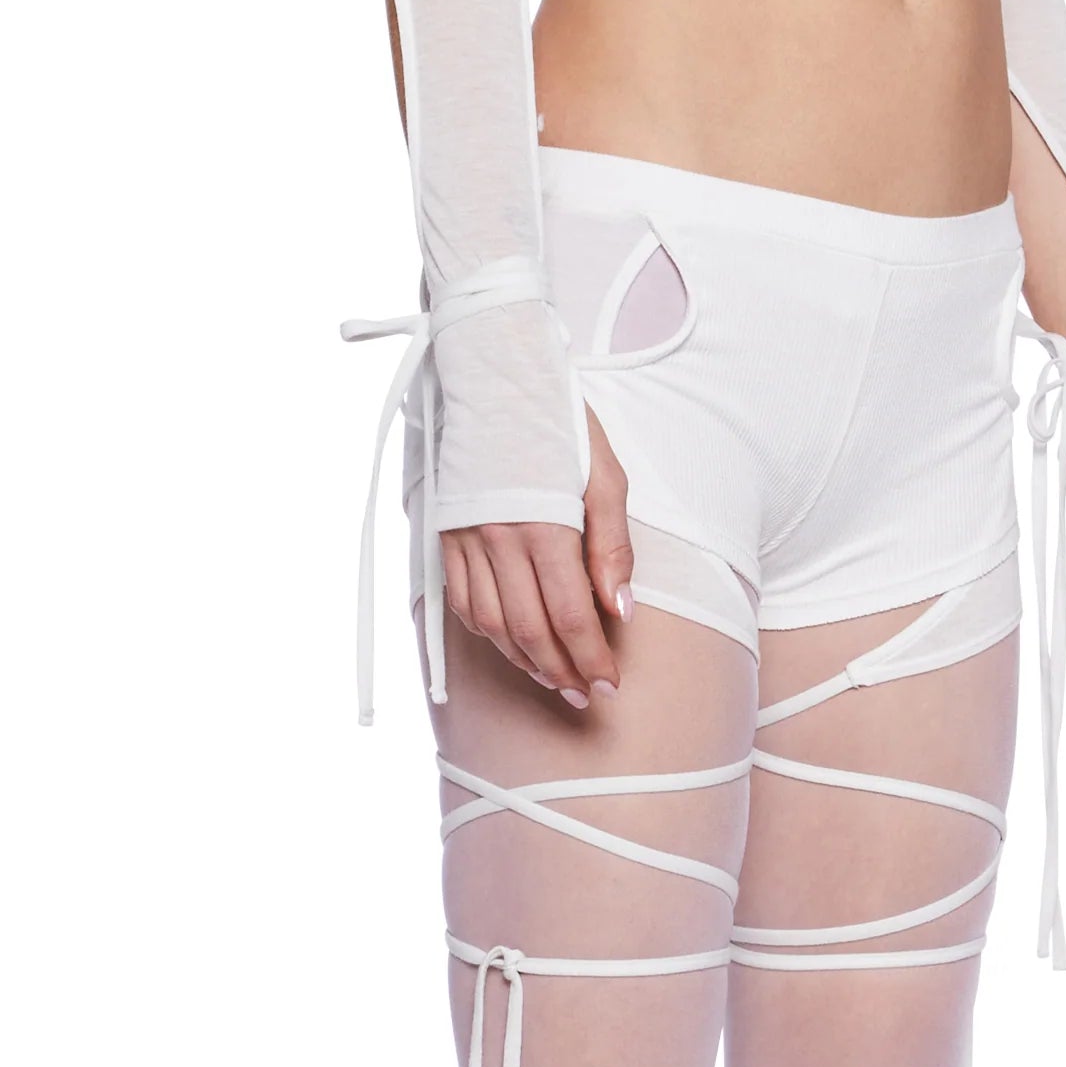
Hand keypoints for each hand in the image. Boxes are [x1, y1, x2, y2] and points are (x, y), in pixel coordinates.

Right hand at [438, 410, 633, 708]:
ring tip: (553, 677)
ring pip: (493, 626)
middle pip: (531, 632)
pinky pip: (463, 604)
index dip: (591, 658)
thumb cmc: (557, 418)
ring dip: (524, 661)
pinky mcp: (446, 536)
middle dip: (561, 672)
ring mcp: (466, 540)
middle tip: (584, 695)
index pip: (571, 615)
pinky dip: (489, 633)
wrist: (491, 371)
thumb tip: (619, 610)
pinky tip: (512, 643)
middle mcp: (499, 539)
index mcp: (544, 524)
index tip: (608, 685)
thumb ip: (612, 546)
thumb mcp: (604, 473)